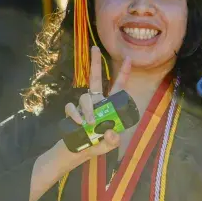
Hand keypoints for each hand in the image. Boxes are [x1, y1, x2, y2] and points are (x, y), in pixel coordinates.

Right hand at [62, 46, 130, 163]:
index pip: (118, 87)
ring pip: (84, 96)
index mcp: (109, 106)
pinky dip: (75, 114)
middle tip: (95, 48)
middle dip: (95, 63)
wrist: (77, 152)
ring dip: (87, 109)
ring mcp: (83, 106)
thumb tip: (109, 131)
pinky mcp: (72, 112)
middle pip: (95, 78)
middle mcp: (96, 102)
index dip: (124, 74)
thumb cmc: (97, 146)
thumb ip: (112, 140)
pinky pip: (71, 107)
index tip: (129, 59)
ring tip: (89, 123)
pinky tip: (79, 124)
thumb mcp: (109, 145)